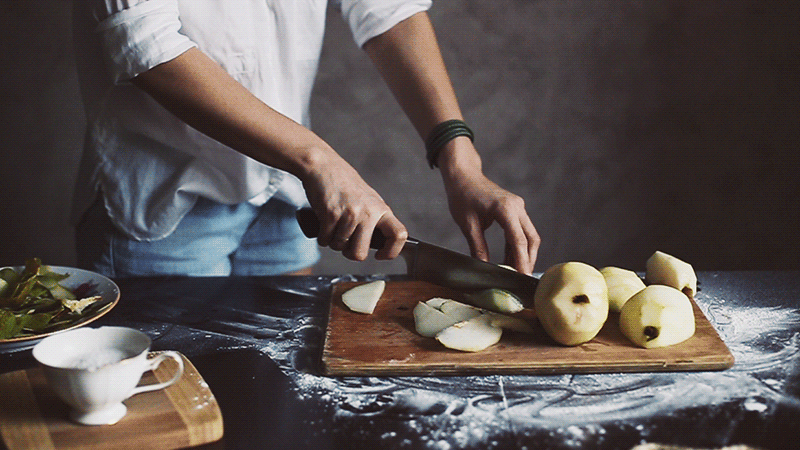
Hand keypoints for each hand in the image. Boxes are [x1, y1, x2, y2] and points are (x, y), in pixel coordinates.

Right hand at [300, 150, 406, 261]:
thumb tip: (380, 244)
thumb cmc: (344, 184)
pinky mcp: (331, 215)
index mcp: (381, 209)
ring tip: (333, 225)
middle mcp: (368, 212)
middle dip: (349, 252)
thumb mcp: (369, 199)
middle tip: (345, 243)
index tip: (380, 255)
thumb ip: (375, 219)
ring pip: (339, 247)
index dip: (392, 252)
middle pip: (360, 253)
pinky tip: (324, 223)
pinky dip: (322, 236)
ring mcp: (350, 214)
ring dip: (333, 241)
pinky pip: (325, 240)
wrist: (323, 166)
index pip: (399, 235)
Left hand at [439, 141, 539, 273]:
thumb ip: (477, 246)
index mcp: (505, 209)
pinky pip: (520, 230)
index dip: (522, 261)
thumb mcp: (467, 224)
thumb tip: (484, 267)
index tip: (521, 277)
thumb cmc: (462, 196)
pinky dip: (517, 245)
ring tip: (515, 272)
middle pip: (531, 239)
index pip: (518, 240)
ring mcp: (518, 207)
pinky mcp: (515, 209)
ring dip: (523, 253)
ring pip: (529, 235)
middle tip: (521, 279)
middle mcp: (517, 207)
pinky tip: (510, 259)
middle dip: (528, 260)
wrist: (463, 175)